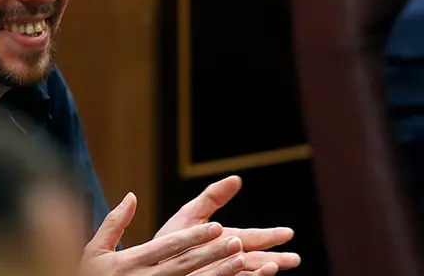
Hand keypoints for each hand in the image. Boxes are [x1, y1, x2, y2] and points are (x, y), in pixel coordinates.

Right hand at [79, 193, 253, 275]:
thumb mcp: (94, 250)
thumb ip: (113, 222)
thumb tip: (131, 196)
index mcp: (130, 263)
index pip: (168, 247)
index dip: (192, 237)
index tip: (215, 227)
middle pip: (185, 264)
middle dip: (212, 252)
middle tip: (236, 240)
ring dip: (218, 272)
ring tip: (239, 259)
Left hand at [158, 176, 300, 273]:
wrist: (150, 262)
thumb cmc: (171, 239)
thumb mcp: (190, 214)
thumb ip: (212, 198)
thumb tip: (237, 178)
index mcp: (225, 240)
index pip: (251, 238)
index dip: (270, 236)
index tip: (288, 233)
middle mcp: (225, 259)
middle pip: (255, 259)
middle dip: (276, 259)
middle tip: (295, 258)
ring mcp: (220, 272)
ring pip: (246, 273)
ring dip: (261, 270)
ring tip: (274, 266)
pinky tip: (254, 274)